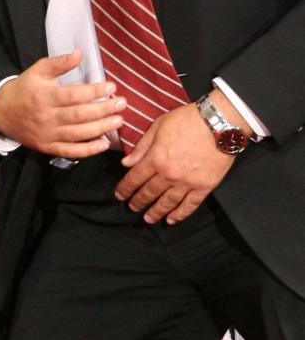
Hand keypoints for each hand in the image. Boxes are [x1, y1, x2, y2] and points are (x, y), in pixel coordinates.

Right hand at [0, 51, 124, 159]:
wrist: (1, 112)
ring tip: (118, 121)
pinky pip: (70, 152)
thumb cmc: (24, 89)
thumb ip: (59, 62)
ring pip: (78, 134)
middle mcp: (46, 117)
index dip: (94, 91)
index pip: (73, 95)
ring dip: (101, 128)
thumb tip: (79, 52)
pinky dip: (87, 150)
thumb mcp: (38, 71)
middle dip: (103, 110)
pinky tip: (103, 144)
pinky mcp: (48, 147)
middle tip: (121, 103)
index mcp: (44, 97)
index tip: (111, 86)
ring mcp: (47, 134)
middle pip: (79, 115)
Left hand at [115, 98, 238, 223]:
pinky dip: (180, 214)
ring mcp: (188, 182)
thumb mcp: (159, 126)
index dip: (125, 189)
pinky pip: (190, 205)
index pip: (135, 179)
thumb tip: (126, 162)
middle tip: (132, 207)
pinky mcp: (205, 186)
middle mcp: (169, 174)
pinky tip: (172, 219)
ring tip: (148, 218)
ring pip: (167, 202)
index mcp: (156, 159)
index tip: (120, 195)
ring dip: (156, 212)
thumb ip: (142, 146)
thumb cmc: (188, 120)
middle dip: (138, 202)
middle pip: (149, 193)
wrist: (220, 122)